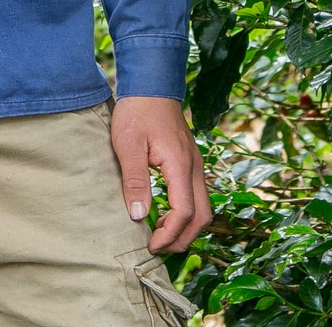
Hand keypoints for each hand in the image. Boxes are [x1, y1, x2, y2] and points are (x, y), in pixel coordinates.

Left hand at [110, 96, 211, 253]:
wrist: (151, 84)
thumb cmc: (136, 112)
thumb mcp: (127, 145)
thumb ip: (134, 181)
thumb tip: (138, 216)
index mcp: (180, 164)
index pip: (185, 211)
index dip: (169, 234)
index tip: (149, 245)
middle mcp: (194, 166)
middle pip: (202, 216)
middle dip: (183, 238)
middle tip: (157, 247)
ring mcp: (195, 163)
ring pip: (203, 207)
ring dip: (186, 227)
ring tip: (159, 234)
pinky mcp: (190, 161)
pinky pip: (197, 195)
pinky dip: (185, 213)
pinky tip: (163, 213)